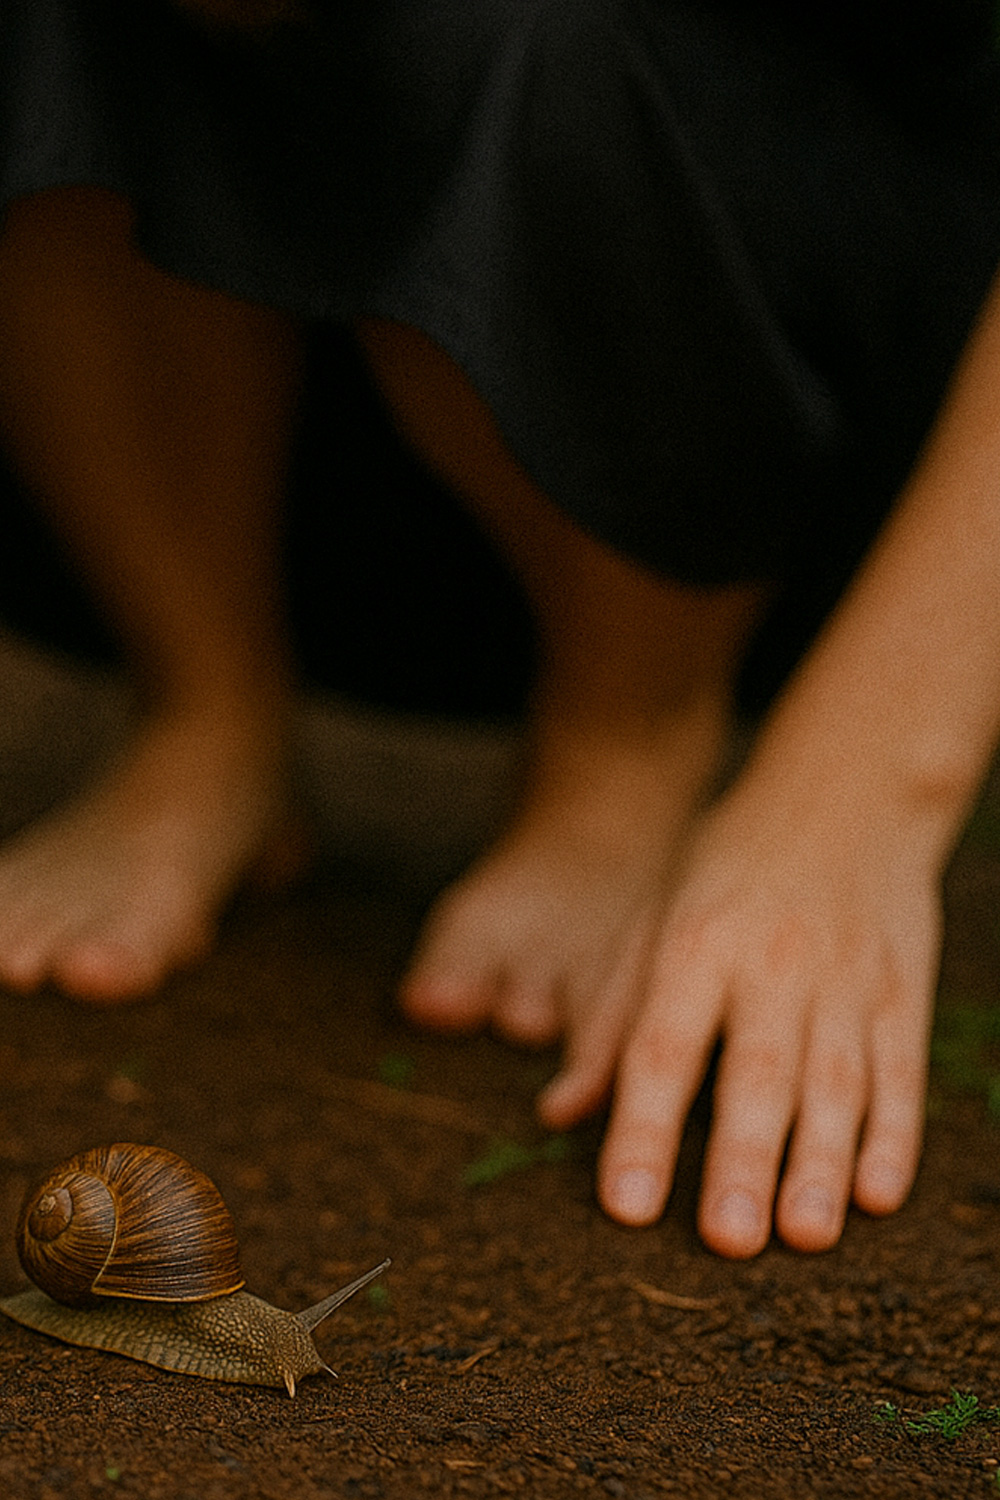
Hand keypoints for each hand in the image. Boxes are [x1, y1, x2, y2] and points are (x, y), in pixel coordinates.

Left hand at [550, 771, 942, 1256]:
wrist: (844, 794)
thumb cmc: (725, 868)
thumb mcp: (653, 918)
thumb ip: (610, 1017)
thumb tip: (561, 1112)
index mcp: (696, 945)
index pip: (663, 1048)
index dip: (644, 1128)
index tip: (627, 1204)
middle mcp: (772, 965)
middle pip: (758, 1074)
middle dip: (745, 1161)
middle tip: (729, 1242)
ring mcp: (844, 980)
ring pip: (837, 1083)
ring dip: (823, 1165)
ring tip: (806, 1236)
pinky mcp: (900, 992)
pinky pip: (899, 1071)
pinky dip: (894, 1135)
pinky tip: (879, 1193)